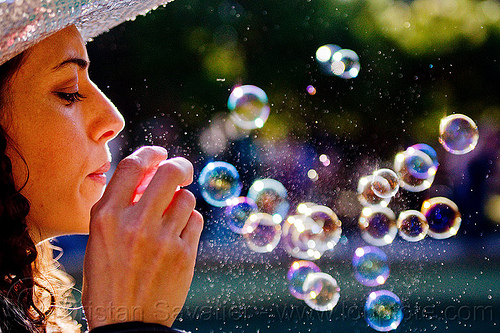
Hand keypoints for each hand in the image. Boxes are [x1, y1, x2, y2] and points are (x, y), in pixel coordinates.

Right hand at [82, 146, 203, 328]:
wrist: (125, 324)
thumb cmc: (108, 280)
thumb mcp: (98, 241)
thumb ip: (118, 208)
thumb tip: (147, 178)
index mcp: (106, 217)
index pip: (132, 166)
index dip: (150, 153)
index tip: (159, 153)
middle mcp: (134, 223)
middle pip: (169, 172)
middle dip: (179, 166)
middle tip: (181, 170)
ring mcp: (162, 239)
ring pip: (186, 198)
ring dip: (182, 200)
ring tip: (173, 215)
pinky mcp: (183, 254)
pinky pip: (195, 221)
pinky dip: (189, 222)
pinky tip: (179, 234)